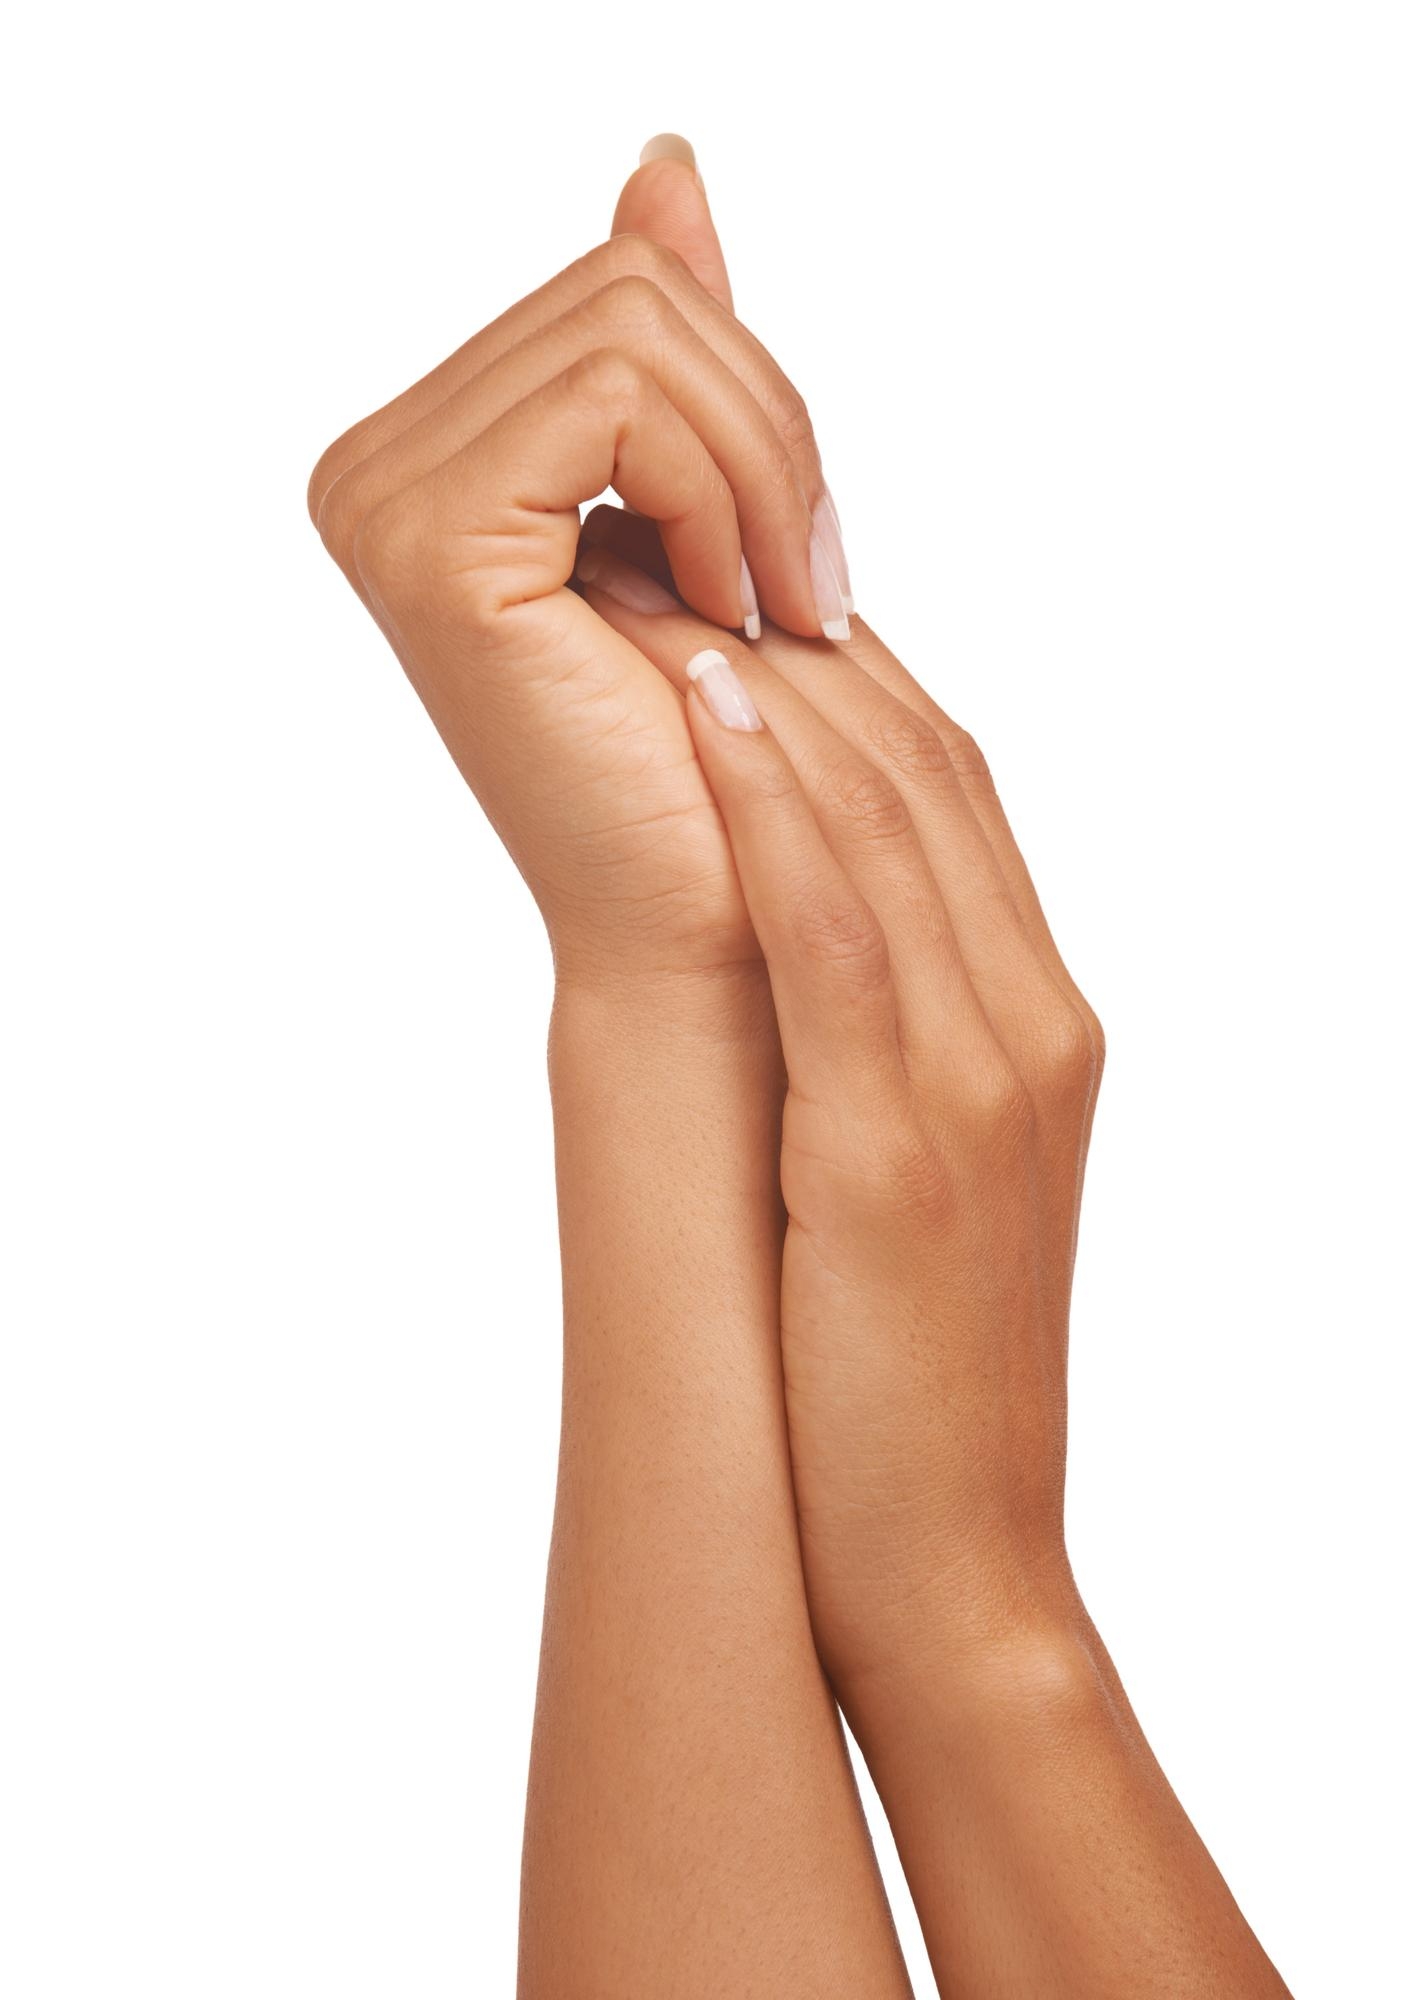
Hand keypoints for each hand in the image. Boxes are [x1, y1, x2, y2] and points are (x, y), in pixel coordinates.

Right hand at [306, 161, 853, 989]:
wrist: (712, 931)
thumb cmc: (722, 756)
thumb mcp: (710, 508)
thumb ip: (669, 340)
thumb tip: (665, 171)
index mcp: (432, 456)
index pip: (624, 290)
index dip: (754, 402)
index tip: (803, 555)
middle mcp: (378, 467)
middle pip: (632, 288)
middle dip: (769, 433)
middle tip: (810, 588)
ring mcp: (385, 499)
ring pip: (639, 327)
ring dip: (761, 470)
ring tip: (780, 608)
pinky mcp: (428, 542)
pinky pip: (621, 399)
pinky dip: (724, 495)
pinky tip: (739, 610)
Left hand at [574, 516, 1103, 1691]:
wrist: (946, 1556)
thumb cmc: (899, 1369)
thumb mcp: (904, 1168)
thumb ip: (874, 1033)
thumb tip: (768, 924)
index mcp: (1036, 1019)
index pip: (953, 791)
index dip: (849, 669)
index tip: (740, 591)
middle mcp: (1032, 1019)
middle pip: (929, 770)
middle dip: (806, 639)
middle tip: (686, 537)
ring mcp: (986, 1077)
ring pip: (894, 817)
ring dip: (779, 682)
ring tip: (673, 571)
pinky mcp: (907, 1145)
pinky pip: (847, 930)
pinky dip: (781, 803)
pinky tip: (710, 704)